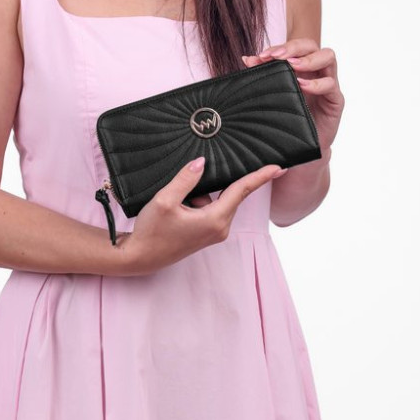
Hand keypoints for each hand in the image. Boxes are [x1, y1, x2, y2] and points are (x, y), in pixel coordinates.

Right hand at [117, 156, 280, 275]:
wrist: (141, 257)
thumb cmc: (152, 231)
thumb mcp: (164, 200)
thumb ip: (186, 179)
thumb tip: (202, 163)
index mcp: (214, 219)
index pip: (241, 191)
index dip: (259, 177)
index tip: (278, 167)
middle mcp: (220, 228)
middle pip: (228, 195)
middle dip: (210, 185)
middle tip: (188, 188)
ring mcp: (215, 233)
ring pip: (216, 201)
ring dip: (198, 195)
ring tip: (174, 204)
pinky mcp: (207, 234)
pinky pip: (210, 210)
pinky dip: (196, 203)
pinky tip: (177, 209)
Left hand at [243, 39, 342, 154]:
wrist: (301, 146)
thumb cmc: (288, 117)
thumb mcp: (273, 93)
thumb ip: (263, 76)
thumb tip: (247, 58)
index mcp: (300, 67)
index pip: (294, 47)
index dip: (279, 47)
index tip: (262, 55)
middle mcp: (315, 71)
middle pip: (312, 45)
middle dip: (294, 47)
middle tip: (277, 56)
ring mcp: (327, 83)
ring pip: (328, 56)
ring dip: (308, 59)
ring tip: (291, 66)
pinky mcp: (335, 100)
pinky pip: (331, 85)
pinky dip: (316, 83)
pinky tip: (302, 85)